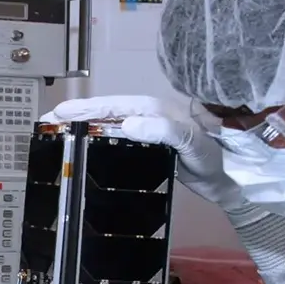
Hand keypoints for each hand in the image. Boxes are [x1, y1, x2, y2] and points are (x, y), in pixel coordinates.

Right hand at [40, 95, 257, 215]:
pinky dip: (99, 141)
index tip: (59, 113)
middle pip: (107, 112)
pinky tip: (87, 149)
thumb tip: (127, 123)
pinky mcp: (152, 149)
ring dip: (85, 127)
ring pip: (111, 125)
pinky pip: (119, 140)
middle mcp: (150, 117)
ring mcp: (150, 132)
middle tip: (47, 121)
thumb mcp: (191, 142)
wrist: (236, 178)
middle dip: (77, 115)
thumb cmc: (216, 157)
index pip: (114, 105)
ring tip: (59, 133)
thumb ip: (163, 130)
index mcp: (156, 110)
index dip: (86, 109)